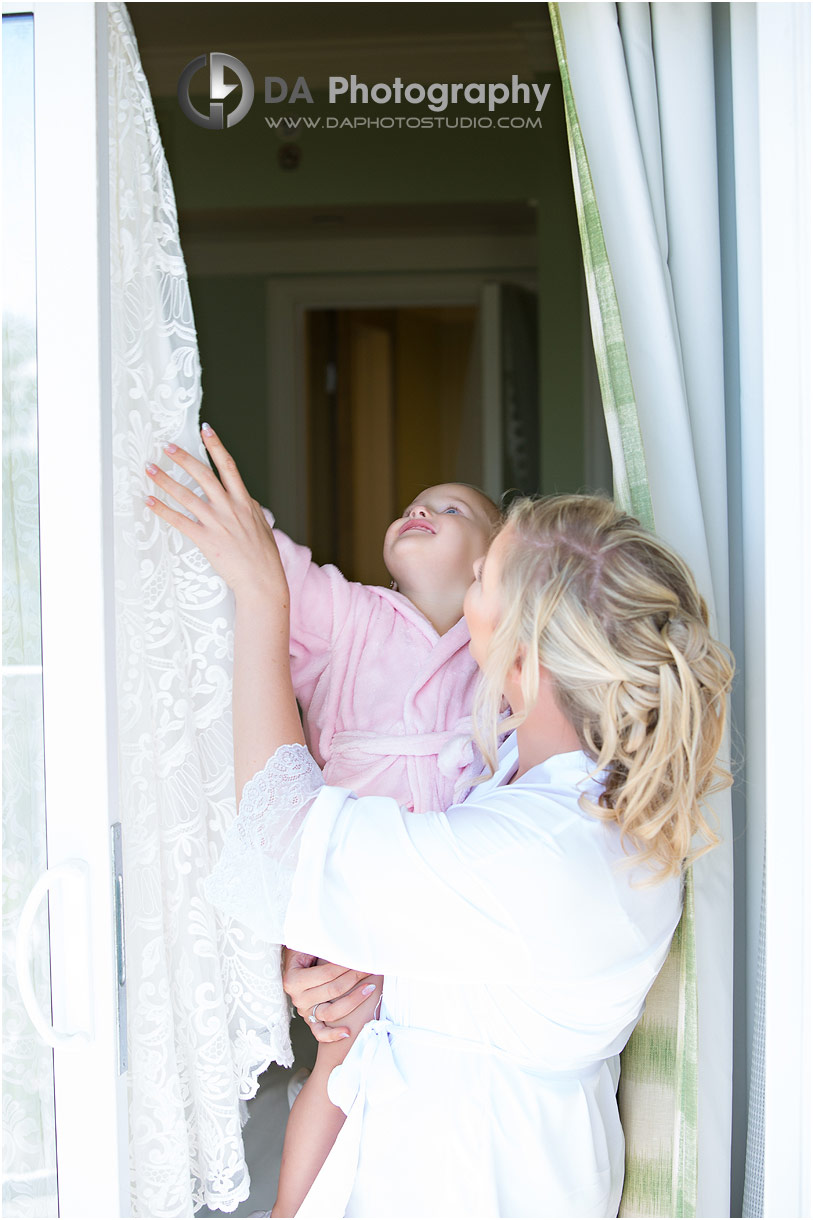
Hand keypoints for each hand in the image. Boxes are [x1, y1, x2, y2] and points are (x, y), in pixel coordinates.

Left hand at [145, 424, 286, 604]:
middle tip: (167, 446)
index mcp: (245, 502)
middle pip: (203, 475)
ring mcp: (217, 523)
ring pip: (186, 495)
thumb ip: (250, 508)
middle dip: (183, 458)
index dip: (216, 446)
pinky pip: (179, 521)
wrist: (261, 581)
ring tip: (150, 469)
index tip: (205, 430)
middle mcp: (229, 508)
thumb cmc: (264, 556)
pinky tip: (150, 501)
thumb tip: (244, 496)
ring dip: (165, 480)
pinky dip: (162, 510)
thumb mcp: (261, 525)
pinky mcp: (205, 540)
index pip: (228, 466)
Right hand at [282, 948, 376, 1043]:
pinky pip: (320, 1033)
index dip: (346, 966)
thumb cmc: (302, 952)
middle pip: (333, 990)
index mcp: (293, 979)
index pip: (327, 974)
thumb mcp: (308, 945)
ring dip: (353, 1000)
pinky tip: (347, 1032)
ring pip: (331, 1012)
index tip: (361, 959)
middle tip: (370, 968)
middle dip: (355, 977)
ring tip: (369, 988)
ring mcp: (304, 1011)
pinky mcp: (309, 1020)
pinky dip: (332, 1035)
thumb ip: (323, 947)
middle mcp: (298, 998)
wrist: (292, 963)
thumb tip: (348, 946)